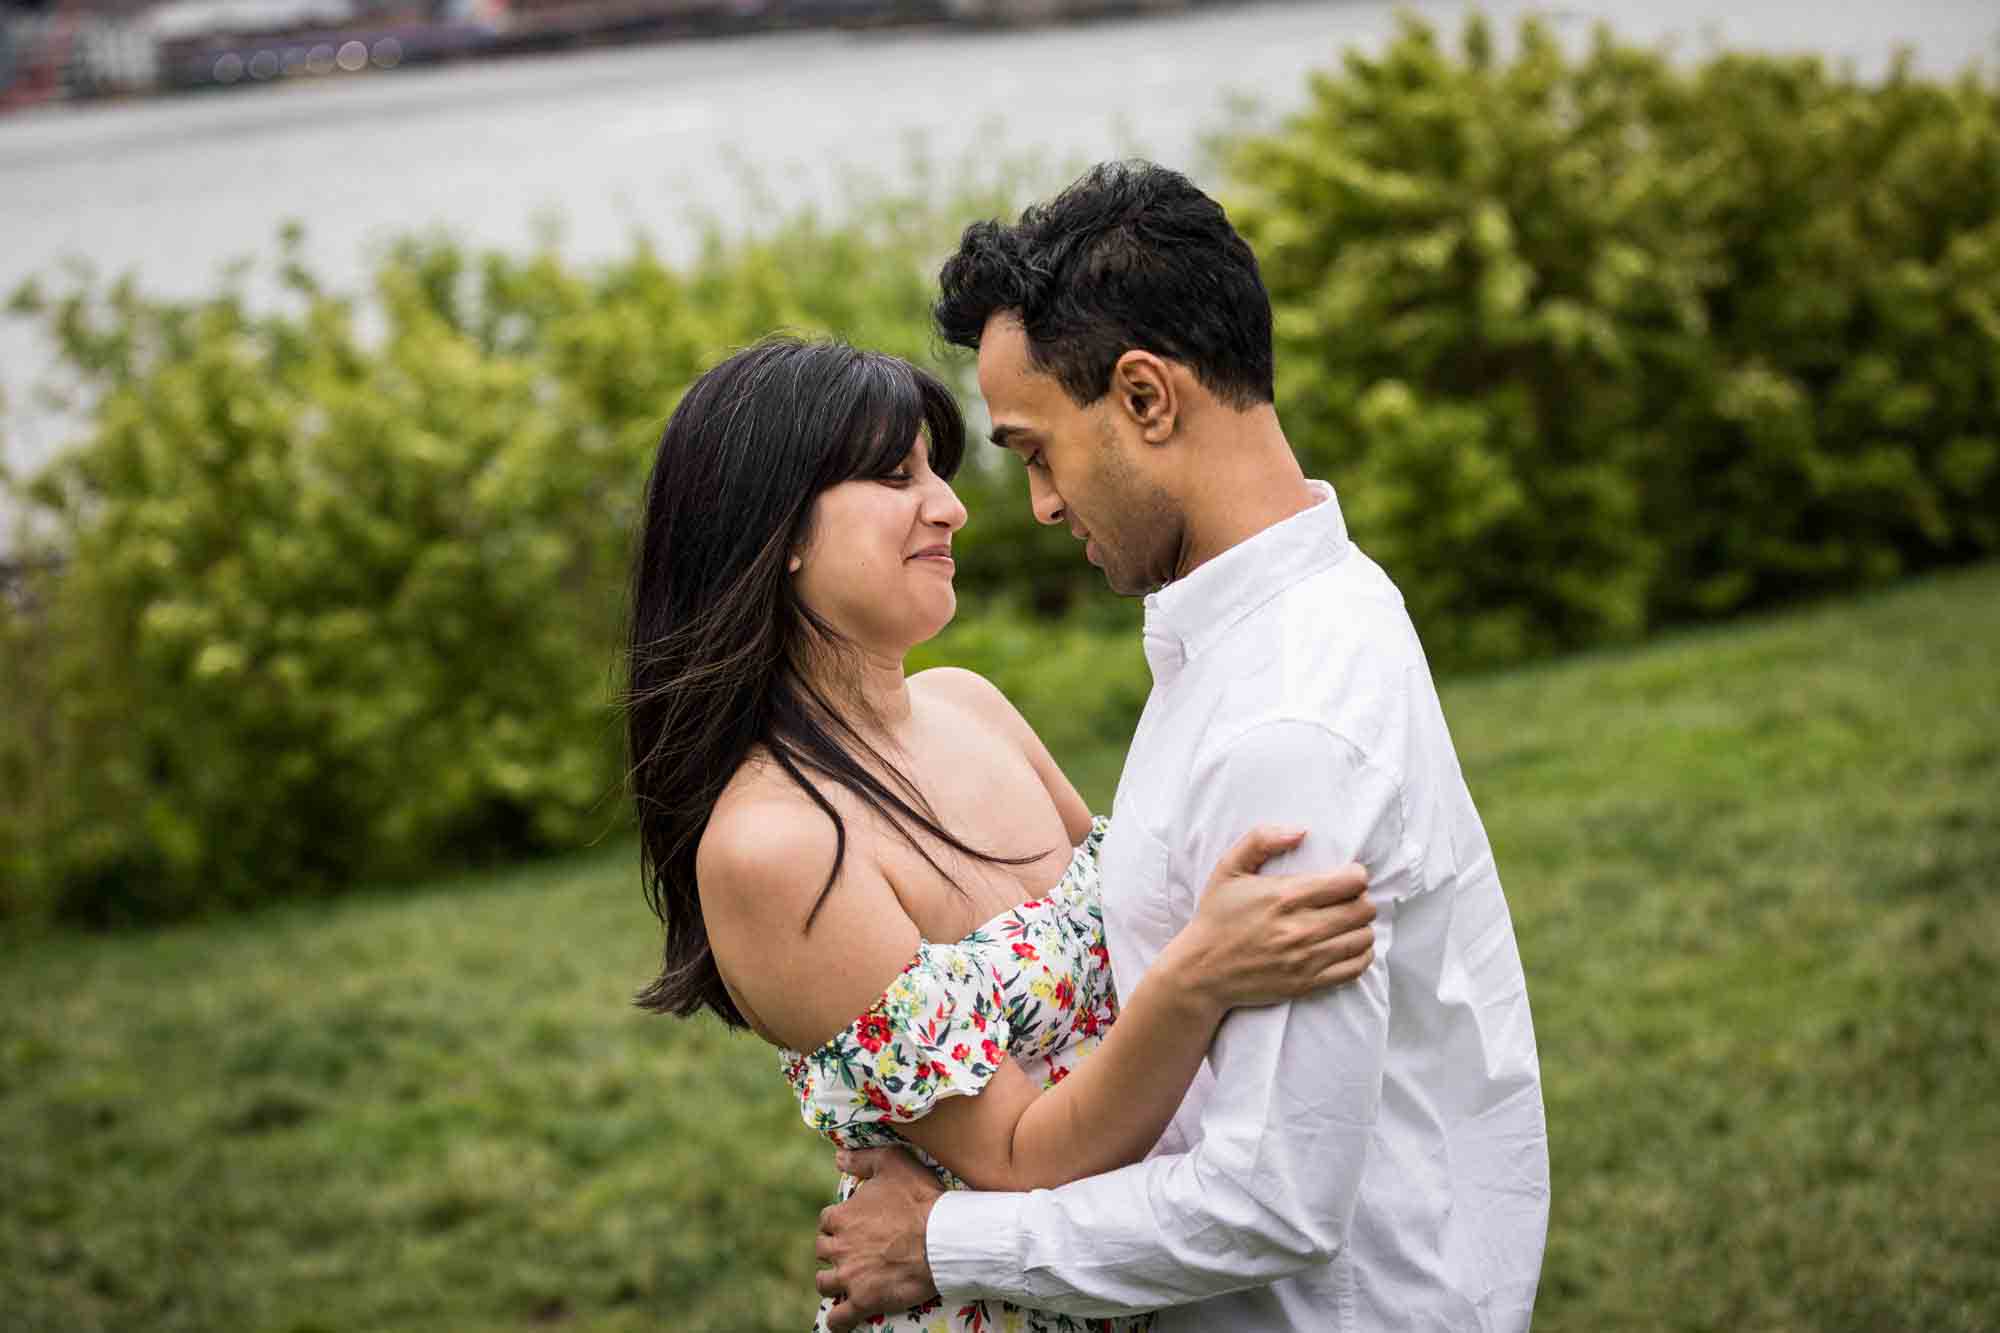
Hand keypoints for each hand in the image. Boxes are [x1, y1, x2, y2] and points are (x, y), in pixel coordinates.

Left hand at [817, 1146, 944, 1330]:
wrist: (942, 1238)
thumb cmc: (919, 1199)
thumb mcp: (893, 1164)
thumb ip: (863, 1158)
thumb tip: (838, 1156)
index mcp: (842, 1217)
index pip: (826, 1221)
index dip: (837, 1223)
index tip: (850, 1225)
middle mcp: (840, 1247)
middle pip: (822, 1251)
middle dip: (833, 1250)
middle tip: (850, 1251)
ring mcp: (850, 1276)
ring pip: (825, 1283)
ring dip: (831, 1282)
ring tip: (843, 1281)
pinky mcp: (864, 1300)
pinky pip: (839, 1318)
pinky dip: (838, 1321)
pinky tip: (841, 1320)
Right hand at [1171, 825, 1375, 1008]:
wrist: (1202, 970)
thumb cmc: (1217, 916)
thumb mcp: (1229, 868)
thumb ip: (1261, 840)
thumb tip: (1301, 832)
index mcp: (1284, 896)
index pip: (1350, 882)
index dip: (1356, 875)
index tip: (1348, 875)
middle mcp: (1300, 929)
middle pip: (1362, 910)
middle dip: (1361, 899)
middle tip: (1348, 898)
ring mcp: (1306, 959)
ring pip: (1363, 938)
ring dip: (1361, 926)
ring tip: (1347, 921)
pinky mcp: (1308, 983)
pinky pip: (1355, 968)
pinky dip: (1360, 955)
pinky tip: (1347, 944)